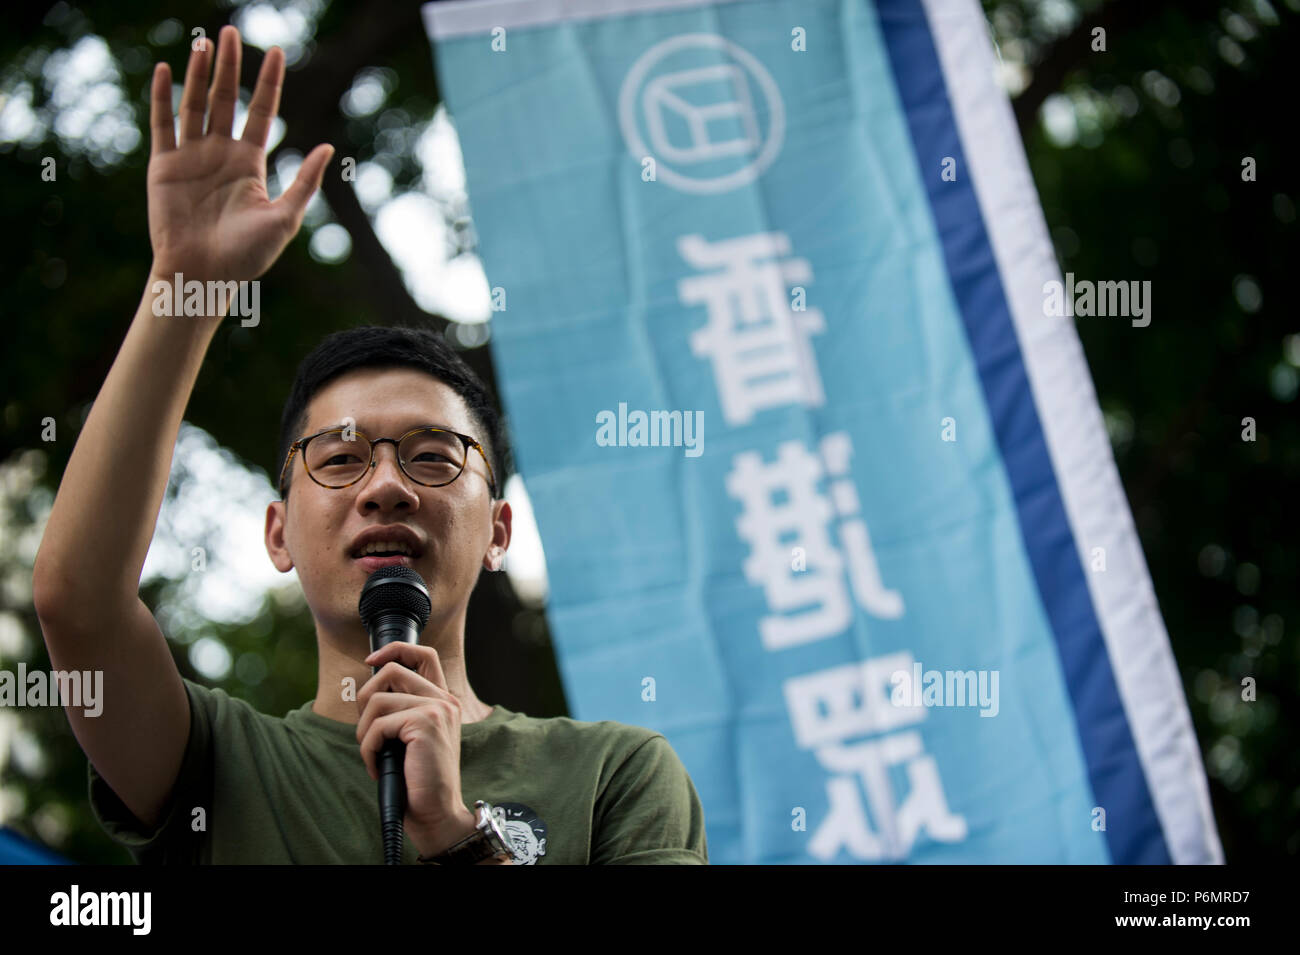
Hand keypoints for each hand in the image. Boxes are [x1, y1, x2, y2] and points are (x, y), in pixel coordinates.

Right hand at [147, 25, 332, 284]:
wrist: (203, 276)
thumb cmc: (247, 256)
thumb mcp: (284, 218)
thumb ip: (304, 182)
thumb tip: (329, 148)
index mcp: (249, 164)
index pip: (260, 112)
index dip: (268, 82)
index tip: (276, 51)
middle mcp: (220, 154)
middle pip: (226, 100)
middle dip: (230, 66)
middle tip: (230, 30)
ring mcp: (191, 158)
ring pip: (195, 105)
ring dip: (198, 74)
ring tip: (203, 43)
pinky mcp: (164, 166)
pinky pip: (162, 124)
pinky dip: (163, 97)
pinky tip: (165, 70)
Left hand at [356, 643, 475, 857]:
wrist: (436, 811)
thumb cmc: (419, 778)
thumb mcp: (411, 737)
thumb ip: (401, 709)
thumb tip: (367, 691)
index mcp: (443, 700)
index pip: (423, 654)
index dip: (395, 649)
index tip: (371, 660)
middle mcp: (444, 699)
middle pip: (391, 670)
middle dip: (365, 697)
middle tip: (368, 728)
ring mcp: (436, 708)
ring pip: (377, 700)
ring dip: (363, 730)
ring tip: (373, 752)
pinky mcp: (424, 723)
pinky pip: (376, 726)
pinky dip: (367, 748)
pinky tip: (376, 765)